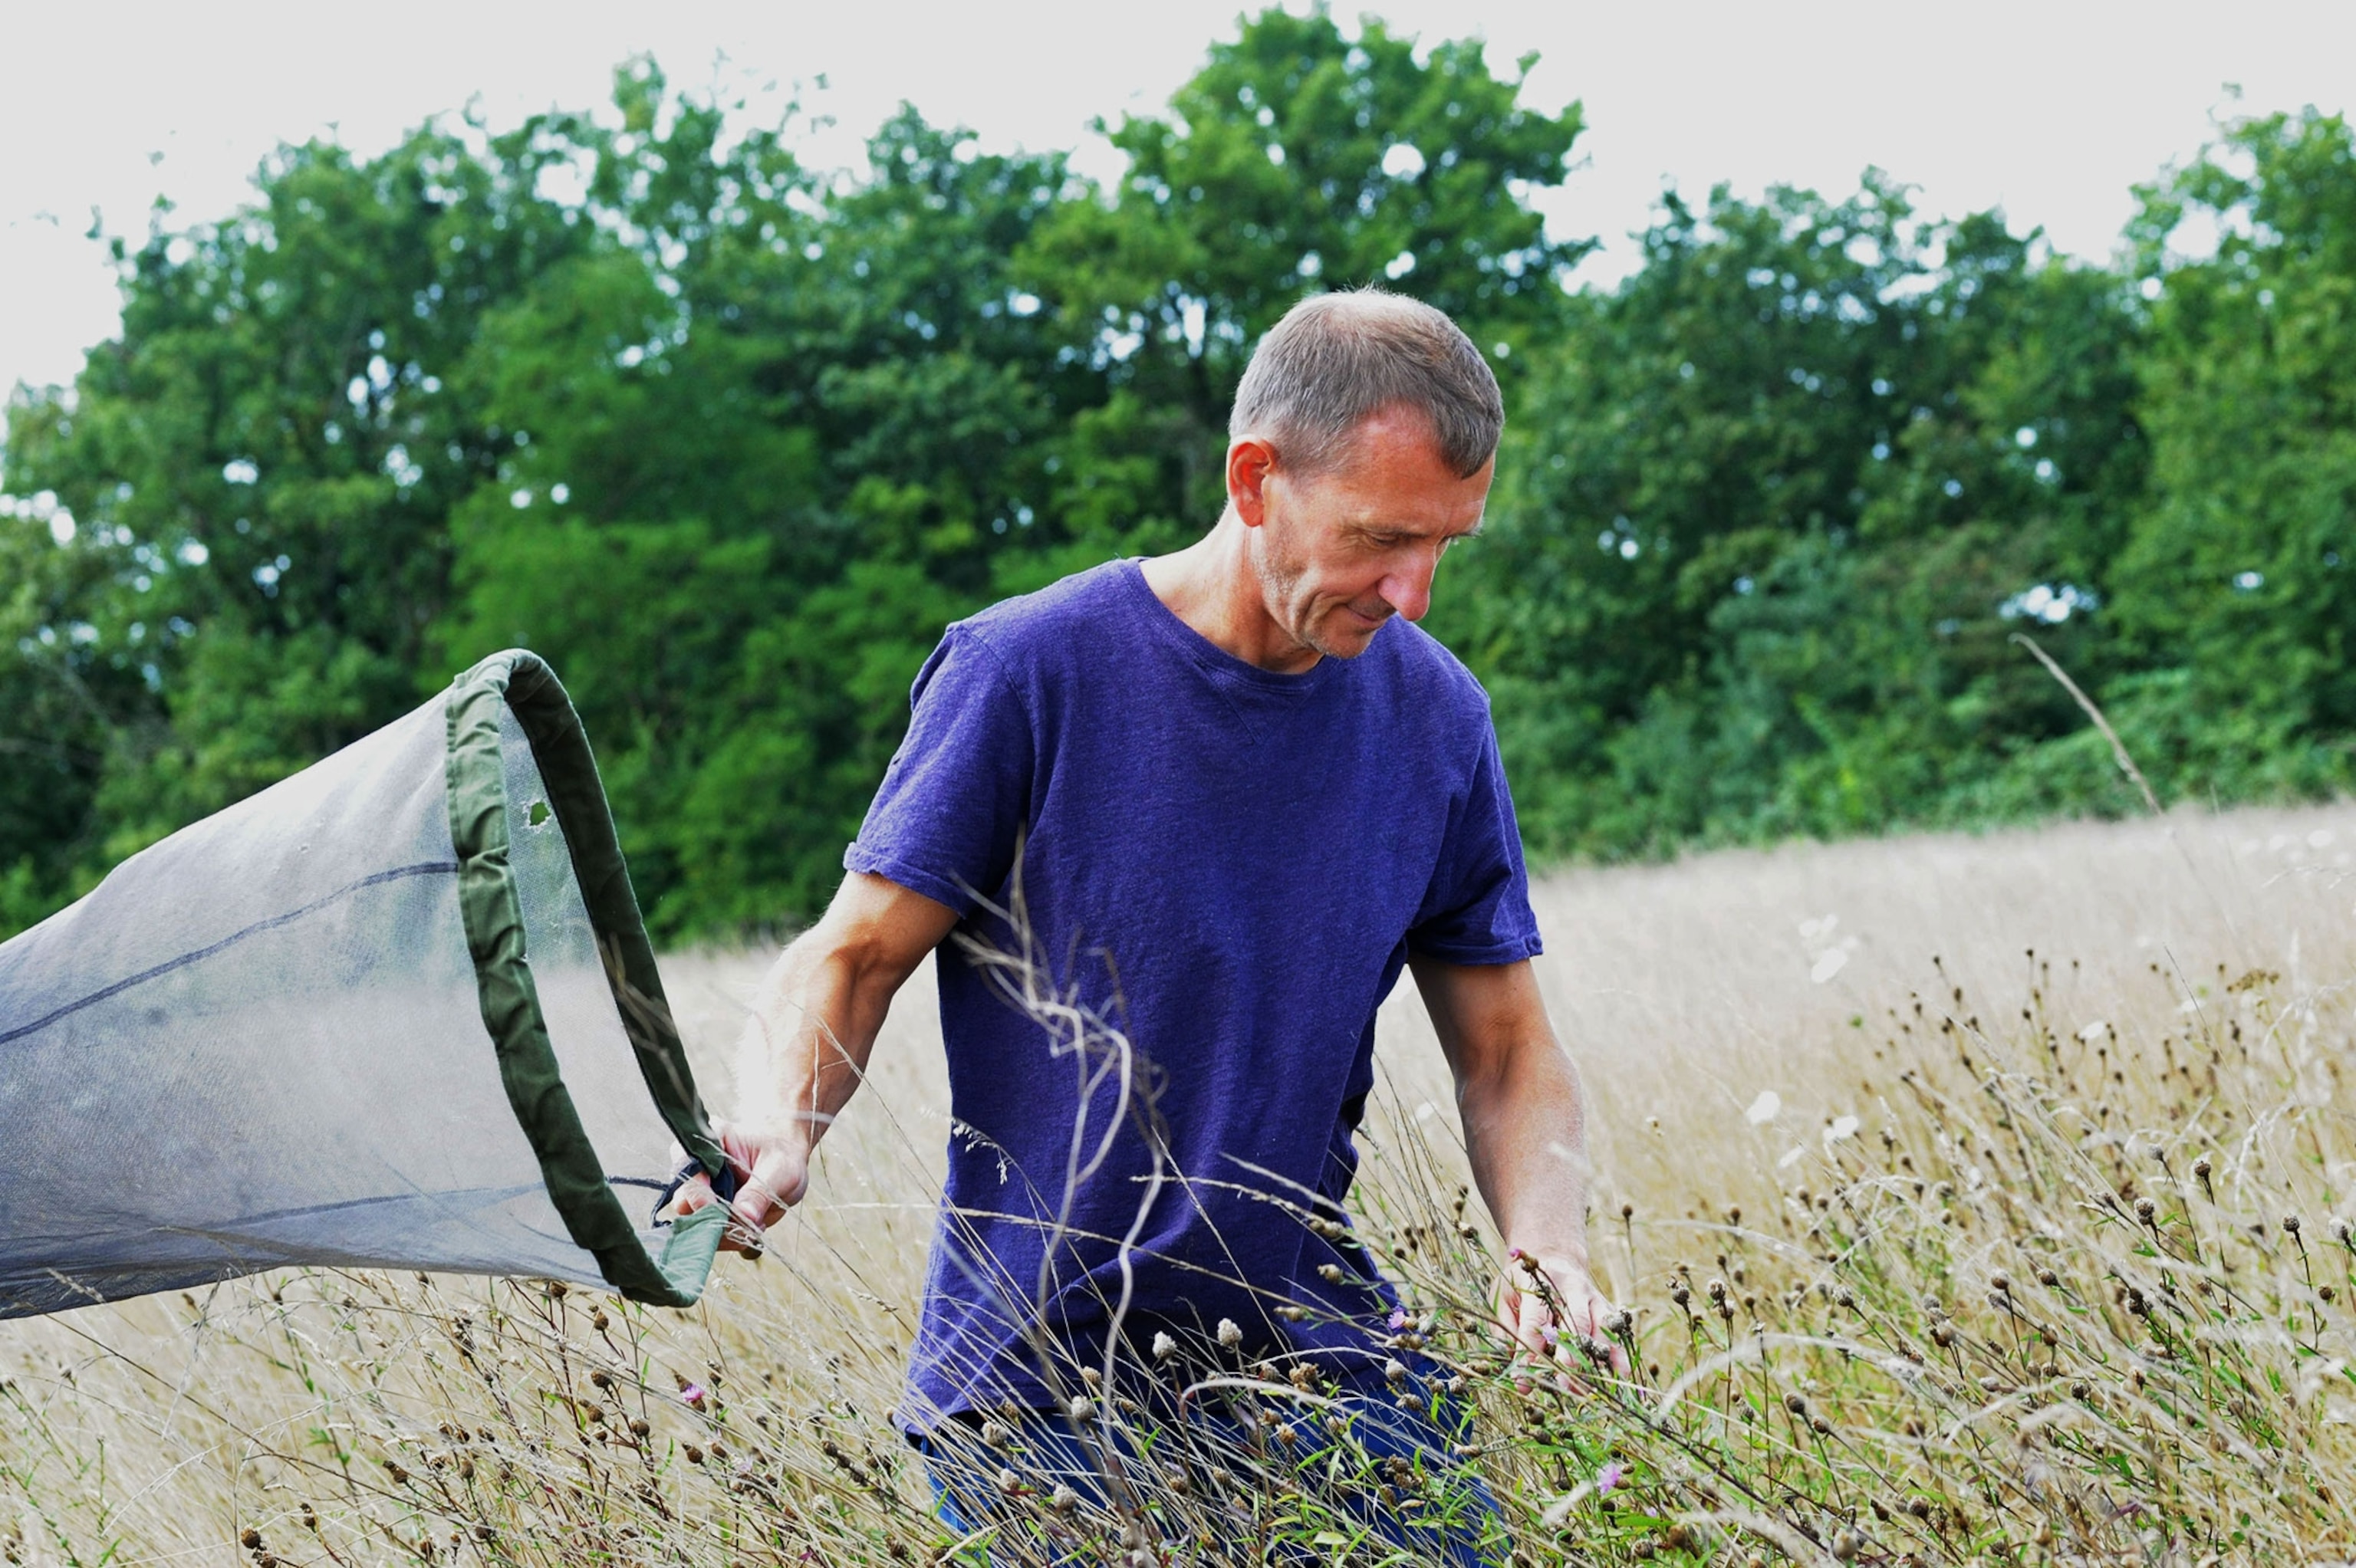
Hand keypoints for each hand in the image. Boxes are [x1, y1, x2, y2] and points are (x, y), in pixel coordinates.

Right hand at [660, 1119, 808, 1254]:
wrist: (786, 1163)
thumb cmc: (782, 1156)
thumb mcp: (780, 1170)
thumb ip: (760, 1192)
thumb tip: (744, 1216)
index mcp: (711, 1140)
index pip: (688, 1168)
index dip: (698, 1194)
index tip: (722, 1212)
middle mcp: (696, 1166)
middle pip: (684, 1202)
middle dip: (714, 1220)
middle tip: (746, 1223)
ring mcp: (698, 1191)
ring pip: (693, 1224)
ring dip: (723, 1232)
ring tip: (754, 1223)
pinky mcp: (704, 1212)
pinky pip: (706, 1235)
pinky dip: (728, 1238)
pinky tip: (750, 1226)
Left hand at [1497, 1248, 1628, 1378]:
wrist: (1554, 1253)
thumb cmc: (1523, 1283)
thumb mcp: (1504, 1297)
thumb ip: (1508, 1331)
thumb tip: (1515, 1369)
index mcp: (1540, 1284)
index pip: (1535, 1321)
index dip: (1530, 1352)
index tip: (1524, 1380)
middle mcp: (1570, 1288)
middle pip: (1573, 1324)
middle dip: (1569, 1357)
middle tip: (1562, 1385)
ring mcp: (1593, 1297)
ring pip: (1599, 1329)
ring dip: (1595, 1360)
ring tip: (1587, 1389)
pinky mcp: (1607, 1306)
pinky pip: (1617, 1333)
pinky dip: (1619, 1355)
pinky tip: (1620, 1376)